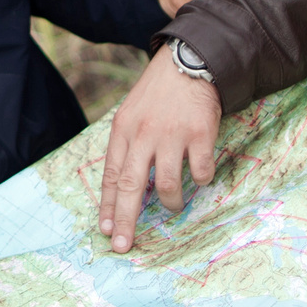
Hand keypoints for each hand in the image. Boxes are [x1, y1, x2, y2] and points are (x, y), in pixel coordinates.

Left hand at [97, 44, 220, 254]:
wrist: (190, 61)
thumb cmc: (160, 92)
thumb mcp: (132, 113)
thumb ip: (128, 145)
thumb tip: (125, 187)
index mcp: (123, 131)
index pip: (111, 176)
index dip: (108, 206)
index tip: (106, 231)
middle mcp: (143, 134)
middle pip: (131, 186)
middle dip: (126, 220)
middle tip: (124, 246)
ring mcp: (172, 134)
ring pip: (166, 185)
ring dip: (170, 203)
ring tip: (173, 205)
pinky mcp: (200, 134)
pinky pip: (199, 171)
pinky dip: (201, 180)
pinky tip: (200, 176)